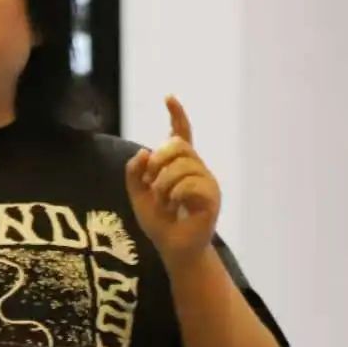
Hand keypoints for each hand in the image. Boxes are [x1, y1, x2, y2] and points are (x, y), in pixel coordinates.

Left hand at [125, 95, 220, 266]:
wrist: (173, 248)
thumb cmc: (159, 222)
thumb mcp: (138, 195)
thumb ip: (135, 173)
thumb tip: (144, 152)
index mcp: (180, 165)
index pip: (181, 133)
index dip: (177, 115)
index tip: (168, 97)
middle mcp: (196, 168)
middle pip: (178, 145)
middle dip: (159, 160)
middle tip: (152, 182)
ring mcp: (206, 181)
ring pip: (182, 166)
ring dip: (164, 185)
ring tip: (164, 202)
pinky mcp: (212, 197)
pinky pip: (190, 184)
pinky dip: (176, 194)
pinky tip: (175, 206)